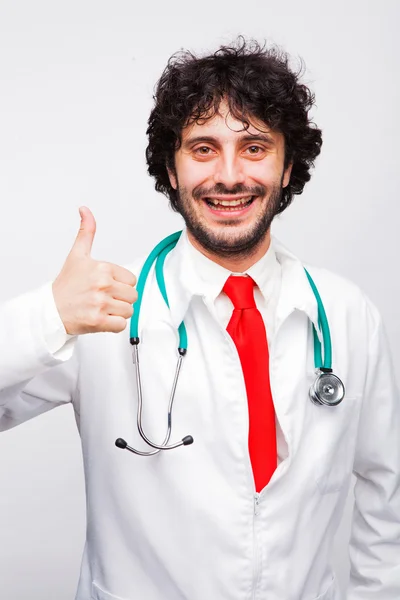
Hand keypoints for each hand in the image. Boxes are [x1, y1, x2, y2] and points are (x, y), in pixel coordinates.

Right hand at [52, 207, 137, 334]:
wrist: (50, 310)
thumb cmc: (66, 285)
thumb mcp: (77, 255)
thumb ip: (86, 232)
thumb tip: (85, 210)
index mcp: (102, 268)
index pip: (131, 279)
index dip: (120, 284)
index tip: (105, 286)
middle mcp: (103, 285)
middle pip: (133, 296)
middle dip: (121, 299)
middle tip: (103, 299)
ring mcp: (101, 304)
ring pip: (129, 311)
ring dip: (118, 313)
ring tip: (102, 309)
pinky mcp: (98, 321)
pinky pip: (122, 325)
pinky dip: (114, 325)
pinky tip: (102, 319)